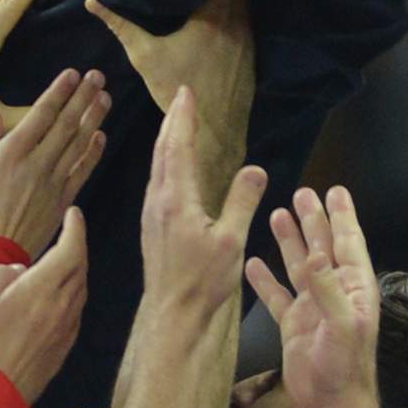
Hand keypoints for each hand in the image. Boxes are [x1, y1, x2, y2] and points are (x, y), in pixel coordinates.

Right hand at [0, 69, 108, 251]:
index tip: (72, 74)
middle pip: (66, 124)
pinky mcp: (62, 201)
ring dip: (94, 119)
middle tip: (98, 77)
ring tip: (105, 98)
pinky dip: (94, 153)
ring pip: (79, 144)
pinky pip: (83, 171)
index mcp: (11, 154)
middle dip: (83, 98)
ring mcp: (53, 183)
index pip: (41, 115)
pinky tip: (101, 137)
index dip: (59, 92)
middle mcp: (36, 165)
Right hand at [0, 207, 88, 404]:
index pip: (71, 250)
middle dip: (77, 248)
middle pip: (80, 269)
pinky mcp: (62, 349)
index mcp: (42, 289)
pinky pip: (73, 313)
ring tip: (61, 264)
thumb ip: (3, 274)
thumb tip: (19, 271)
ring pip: (79, 292)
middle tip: (68, 235)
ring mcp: (65, 331)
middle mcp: (61, 308)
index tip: (74, 215)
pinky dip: (69, 297)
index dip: (76, 229)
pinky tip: (54, 299)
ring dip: (74, 273)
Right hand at [87, 0, 253, 167]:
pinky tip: (230, 8)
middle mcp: (238, 18)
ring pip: (250, 0)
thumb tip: (91, 1)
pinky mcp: (253, 51)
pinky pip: (251, 19)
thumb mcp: (144, 55)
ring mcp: (250, 35)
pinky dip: (243, 10)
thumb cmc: (177, 86)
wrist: (214, 127)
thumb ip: (120, 25)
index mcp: (214, 13)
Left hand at [139, 89, 267, 311]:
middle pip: (162, 151)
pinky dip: (166, 160)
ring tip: (177, 122)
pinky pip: (157, 180)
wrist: (172, 314)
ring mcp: (151, 213)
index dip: (183, 118)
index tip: (186, 93)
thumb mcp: (231, 241)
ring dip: (167, 140)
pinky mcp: (152, 225)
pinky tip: (172, 165)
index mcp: (176, 198)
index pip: (178, 147)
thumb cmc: (202, 281)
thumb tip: (256, 168)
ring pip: (157, 165)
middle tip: (181, 98)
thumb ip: (242, 201)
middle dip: (172, 122)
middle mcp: (158, 200)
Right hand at [242, 186, 378, 407]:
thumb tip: (317, 253)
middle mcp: (335, 294)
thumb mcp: (342, 327)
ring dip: (290, 242)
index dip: (342, 217)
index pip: (348, 245)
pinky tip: (252, 263)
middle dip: (313, 221)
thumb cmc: (343, 370)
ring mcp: (313, 309)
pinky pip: (278, 295)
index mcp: (355, 290)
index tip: (335, 191)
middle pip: (323, 248)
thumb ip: (329, 290)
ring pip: (299, 267)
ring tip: (277, 215)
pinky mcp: (294, 326)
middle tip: (302, 194)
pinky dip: (266, 279)